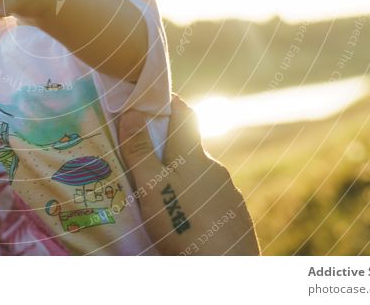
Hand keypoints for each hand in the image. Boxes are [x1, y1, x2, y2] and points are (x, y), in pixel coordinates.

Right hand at [118, 95, 260, 254]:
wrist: (224, 269)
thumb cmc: (183, 226)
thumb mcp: (151, 188)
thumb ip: (140, 150)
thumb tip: (133, 110)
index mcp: (193, 156)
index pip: (185, 113)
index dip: (169, 102)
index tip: (150, 100)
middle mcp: (215, 168)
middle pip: (189, 149)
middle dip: (167, 150)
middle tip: (142, 163)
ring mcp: (228, 193)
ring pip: (200, 177)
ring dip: (181, 180)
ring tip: (160, 200)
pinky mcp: (235, 216)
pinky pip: (211, 200)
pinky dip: (195, 202)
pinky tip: (184, 220)